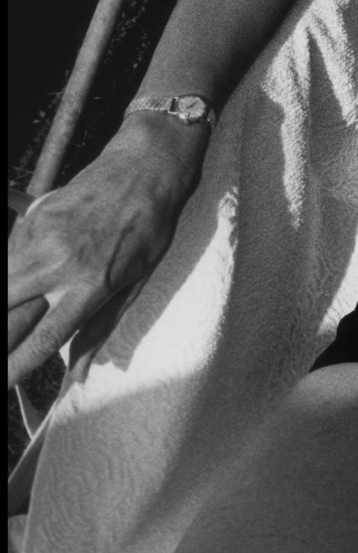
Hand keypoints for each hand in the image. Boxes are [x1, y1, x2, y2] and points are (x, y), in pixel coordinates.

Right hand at [7, 115, 204, 388]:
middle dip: (1, 335)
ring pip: (3, 282)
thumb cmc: (149, 228)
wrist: (145, 168)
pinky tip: (21, 278)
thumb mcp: (136, 283)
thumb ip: (100, 328)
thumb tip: (78, 373)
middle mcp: (61, 264)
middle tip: (6, 344)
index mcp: (91, 286)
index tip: (5, 384)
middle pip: (7, 312)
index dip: (15, 369)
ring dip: (7, 301)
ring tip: (17, 310)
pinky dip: (10, 270)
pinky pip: (9, 253)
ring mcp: (43, 238)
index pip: (42, 340)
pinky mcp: (34, 216)